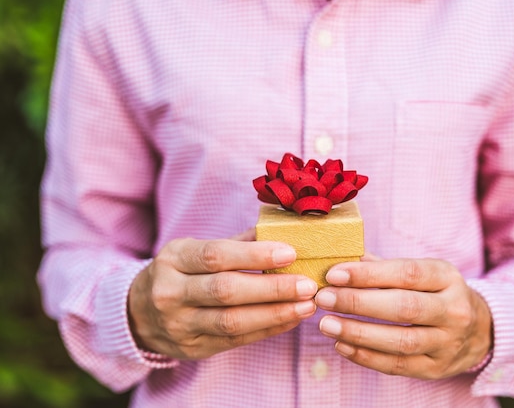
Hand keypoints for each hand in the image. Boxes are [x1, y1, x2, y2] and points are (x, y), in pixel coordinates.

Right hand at [128, 230, 317, 359]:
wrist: (138, 313)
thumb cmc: (178, 272)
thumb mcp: (193, 250)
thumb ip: (235, 243)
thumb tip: (280, 232)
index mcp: (173, 259)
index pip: (216, 256)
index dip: (254, 255)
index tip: (289, 253)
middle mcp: (171, 292)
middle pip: (226, 291)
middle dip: (272, 289)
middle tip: (307, 284)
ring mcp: (179, 325)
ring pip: (232, 322)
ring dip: (275, 314)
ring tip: (306, 305)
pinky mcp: (192, 348)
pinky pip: (235, 340)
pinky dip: (267, 329)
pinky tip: (290, 319)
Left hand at [315, 258, 491, 378]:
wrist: (480, 329)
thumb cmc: (436, 293)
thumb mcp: (422, 272)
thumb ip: (384, 267)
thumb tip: (343, 259)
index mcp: (446, 278)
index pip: (406, 274)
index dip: (368, 275)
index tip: (334, 274)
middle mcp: (453, 310)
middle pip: (404, 308)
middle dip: (358, 303)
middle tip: (323, 298)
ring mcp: (447, 342)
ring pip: (400, 341)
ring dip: (358, 334)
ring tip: (327, 324)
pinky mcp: (436, 368)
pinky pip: (398, 365)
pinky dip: (366, 357)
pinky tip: (342, 345)